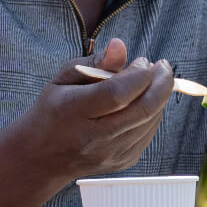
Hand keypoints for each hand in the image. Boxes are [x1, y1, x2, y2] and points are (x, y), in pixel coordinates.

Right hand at [19, 38, 170, 180]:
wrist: (43, 157)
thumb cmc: (53, 111)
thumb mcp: (63, 79)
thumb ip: (94, 62)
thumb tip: (120, 46)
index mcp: (74, 111)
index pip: (118, 93)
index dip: (138, 74)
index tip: (142, 61)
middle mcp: (94, 136)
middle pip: (143, 109)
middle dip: (162, 83)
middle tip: (163, 67)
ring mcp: (110, 153)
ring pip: (151, 121)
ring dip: (159, 97)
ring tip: (151, 81)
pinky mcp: (122, 161)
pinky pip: (149, 133)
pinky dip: (153, 113)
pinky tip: (143, 102)